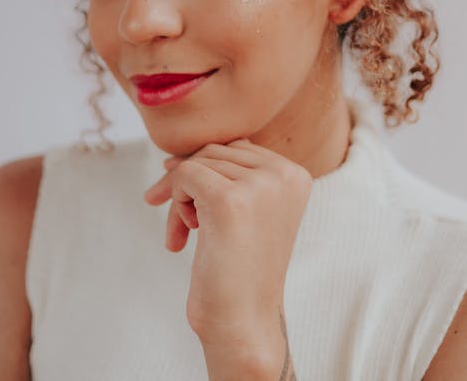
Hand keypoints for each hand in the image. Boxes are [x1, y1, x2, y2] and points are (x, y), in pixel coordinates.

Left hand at [144, 138, 311, 376]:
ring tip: (185, 235)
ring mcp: (258, 185)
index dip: (208, 171)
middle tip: (182, 222)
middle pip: (216, 151)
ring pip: (198, 162)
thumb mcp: (248, 210)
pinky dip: (174, 203)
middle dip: (189, 182)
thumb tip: (174, 155)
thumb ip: (230, 173)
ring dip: (180, 197)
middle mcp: (284, 174)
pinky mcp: (229, 199)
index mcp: (295, 175)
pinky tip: (179, 239)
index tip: (193, 203)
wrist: (242, 321)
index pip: (238, 147)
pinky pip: (185, 175)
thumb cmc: (238, 269)